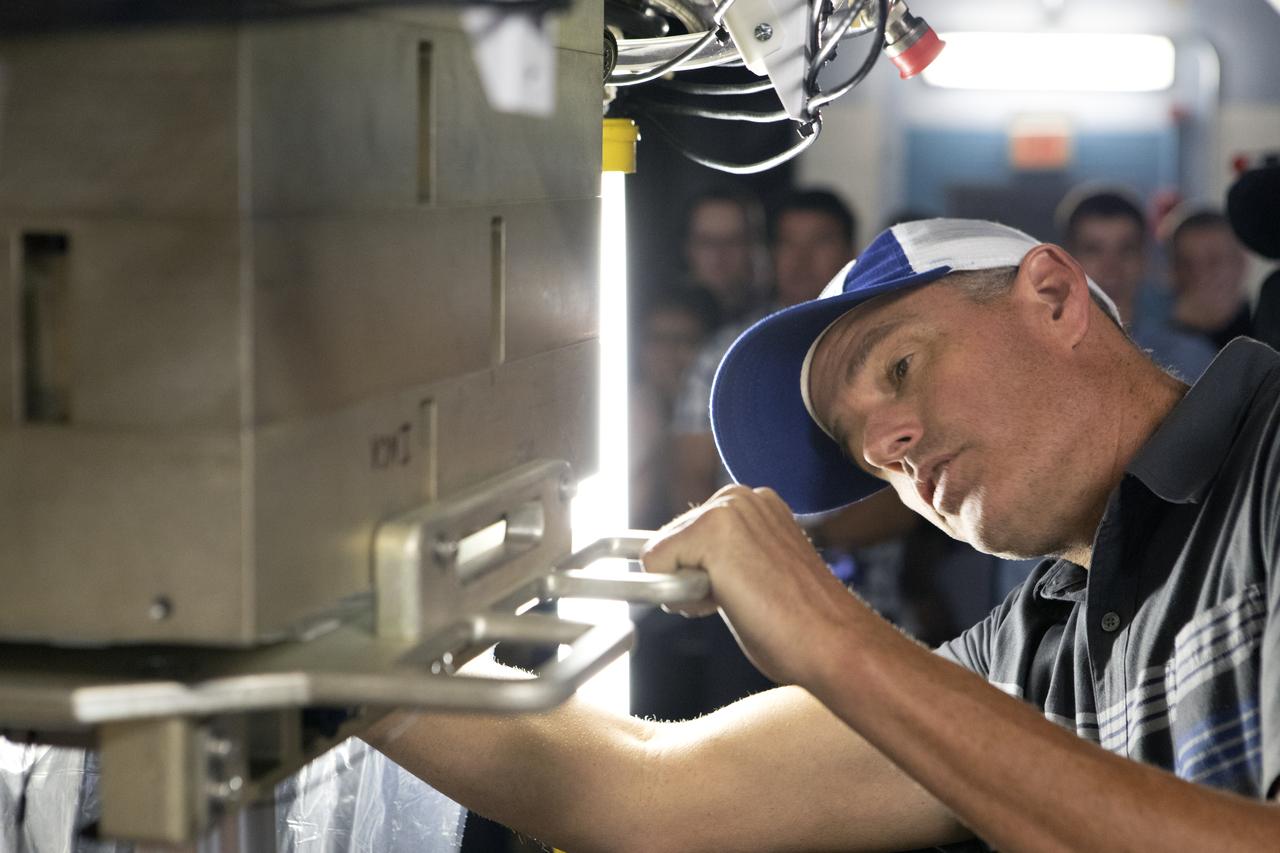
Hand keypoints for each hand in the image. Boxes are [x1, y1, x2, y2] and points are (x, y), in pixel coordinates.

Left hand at [641, 485, 861, 686]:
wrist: (833, 642)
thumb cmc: (800, 623)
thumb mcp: (756, 574)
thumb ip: (722, 562)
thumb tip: (676, 576)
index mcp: (754, 503)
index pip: (688, 536)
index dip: (702, 575)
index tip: (744, 589)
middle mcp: (739, 496)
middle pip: (669, 541)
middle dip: (690, 579)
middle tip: (743, 598)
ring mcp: (726, 508)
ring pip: (660, 553)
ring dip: (686, 588)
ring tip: (739, 599)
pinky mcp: (711, 529)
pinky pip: (654, 563)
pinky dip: (676, 594)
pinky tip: (725, 600)